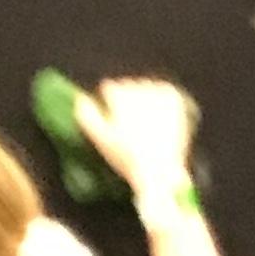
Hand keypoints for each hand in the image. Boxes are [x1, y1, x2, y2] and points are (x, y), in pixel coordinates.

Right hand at [76, 77, 196, 204]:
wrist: (160, 170)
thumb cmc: (127, 158)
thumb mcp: (100, 140)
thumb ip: (87, 116)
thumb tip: (81, 99)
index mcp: (119, 96)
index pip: (109, 88)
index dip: (109, 104)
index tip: (113, 119)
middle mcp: (139, 89)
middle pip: (128, 86)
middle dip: (126, 100)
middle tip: (130, 124)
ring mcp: (158, 93)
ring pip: (146, 87)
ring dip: (143, 99)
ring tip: (145, 122)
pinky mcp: (174, 99)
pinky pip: (163, 91)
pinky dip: (160, 100)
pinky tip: (158, 116)